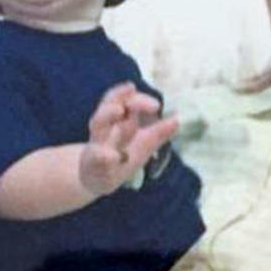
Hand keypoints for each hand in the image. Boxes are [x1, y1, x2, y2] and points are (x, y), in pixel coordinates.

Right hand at [79, 82, 179, 196]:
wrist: (95, 181)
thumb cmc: (121, 159)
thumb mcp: (142, 146)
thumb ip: (158, 133)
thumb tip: (177, 119)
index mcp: (117, 121)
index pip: (125, 101)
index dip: (138, 99)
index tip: (157, 106)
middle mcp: (104, 128)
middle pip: (110, 103)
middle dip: (119, 96)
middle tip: (133, 90)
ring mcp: (95, 144)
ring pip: (97, 124)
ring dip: (107, 114)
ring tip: (118, 109)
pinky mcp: (92, 164)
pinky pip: (96, 157)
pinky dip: (104, 156)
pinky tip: (114, 156)